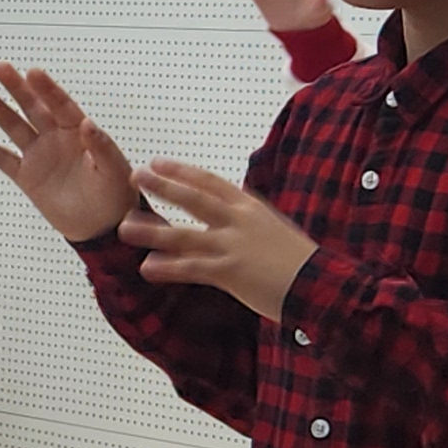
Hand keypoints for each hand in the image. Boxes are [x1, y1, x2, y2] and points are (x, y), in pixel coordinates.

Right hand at [0, 64, 142, 243]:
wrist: (102, 227)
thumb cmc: (115, 195)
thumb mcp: (115, 171)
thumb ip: (102, 147)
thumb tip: (87, 124)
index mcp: (79, 132)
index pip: (61, 104)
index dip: (47, 89)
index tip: (33, 72)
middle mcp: (56, 138)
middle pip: (33, 107)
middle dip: (17, 87)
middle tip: (1, 67)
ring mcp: (40, 155)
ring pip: (14, 127)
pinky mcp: (27, 177)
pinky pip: (4, 159)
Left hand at [128, 162, 320, 322]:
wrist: (321, 284)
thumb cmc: (301, 263)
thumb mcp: (275, 231)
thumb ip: (250, 222)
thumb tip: (236, 214)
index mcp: (251, 208)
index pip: (210, 182)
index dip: (181, 172)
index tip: (158, 163)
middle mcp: (240, 221)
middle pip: (193, 198)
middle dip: (162, 186)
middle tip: (136, 176)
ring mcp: (233, 246)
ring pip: (185, 234)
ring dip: (152, 230)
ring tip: (125, 226)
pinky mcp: (231, 272)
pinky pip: (192, 268)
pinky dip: (168, 267)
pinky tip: (147, 266)